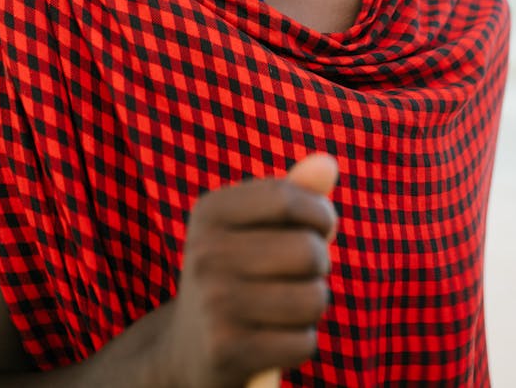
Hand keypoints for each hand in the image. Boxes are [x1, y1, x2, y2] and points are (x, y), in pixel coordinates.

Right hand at [160, 154, 337, 387]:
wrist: (188, 349)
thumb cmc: (240, 272)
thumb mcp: (258, 226)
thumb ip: (296, 193)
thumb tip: (328, 163)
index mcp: (211, 211)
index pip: (289, 199)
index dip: (320, 215)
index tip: (317, 229)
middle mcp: (205, 254)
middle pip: (308, 250)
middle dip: (320, 264)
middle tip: (300, 273)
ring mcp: (213, 304)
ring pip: (312, 298)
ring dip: (312, 305)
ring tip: (286, 306)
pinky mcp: (225, 353)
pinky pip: (302, 342)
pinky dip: (299, 343)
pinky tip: (272, 340)